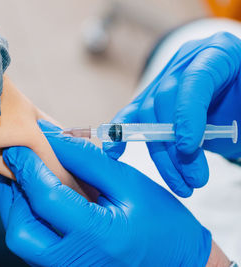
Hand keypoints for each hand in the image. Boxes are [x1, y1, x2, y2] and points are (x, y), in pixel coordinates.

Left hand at [0, 120, 210, 265]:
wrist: (179, 263)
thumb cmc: (161, 222)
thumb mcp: (128, 183)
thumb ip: (88, 160)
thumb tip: (52, 137)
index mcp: (97, 237)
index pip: (46, 198)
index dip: (27, 167)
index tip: (17, 144)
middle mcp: (75, 263)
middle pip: (20, 232)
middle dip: (12, 195)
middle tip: (15, 164)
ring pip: (22, 242)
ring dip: (15, 207)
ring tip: (21, 176)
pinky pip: (34, 247)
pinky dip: (27, 220)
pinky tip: (34, 198)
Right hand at [104, 32, 240, 196]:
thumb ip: (236, 119)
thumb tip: (194, 143)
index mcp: (218, 53)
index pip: (195, 78)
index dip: (187, 113)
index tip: (188, 147)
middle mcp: (187, 61)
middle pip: (165, 101)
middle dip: (175, 146)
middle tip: (194, 180)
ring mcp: (167, 78)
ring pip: (149, 117)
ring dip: (162, 156)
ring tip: (182, 185)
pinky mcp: (153, 98)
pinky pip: (134, 115)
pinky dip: (122, 134)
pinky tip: (114, 152)